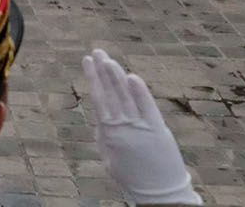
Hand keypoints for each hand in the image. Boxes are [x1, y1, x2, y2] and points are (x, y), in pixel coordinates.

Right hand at [84, 50, 200, 204]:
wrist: (157, 193)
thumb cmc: (132, 177)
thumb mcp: (110, 158)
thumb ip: (104, 137)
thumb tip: (100, 120)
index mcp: (108, 133)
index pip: (98, 98)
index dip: (92, 77)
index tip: (87, 61)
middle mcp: (122, 127)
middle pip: (110, 92)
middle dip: (102, 70)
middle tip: (96, 51)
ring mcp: (139, 127)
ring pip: (125, 96)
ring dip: (116, 76)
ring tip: (109, 59)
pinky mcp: (157, 129)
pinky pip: (147, 107)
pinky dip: (139, 92)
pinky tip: (132, 77)